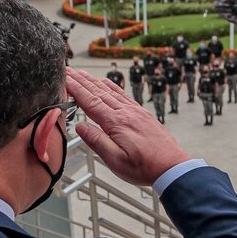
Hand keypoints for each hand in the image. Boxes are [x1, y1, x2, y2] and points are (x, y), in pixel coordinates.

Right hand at [66, 68, 190, 185]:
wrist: (172, 166)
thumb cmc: (144, 167)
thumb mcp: (115, 160)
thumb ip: (97, 141)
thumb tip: (80, 126)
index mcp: (116, 123)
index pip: (90, 102)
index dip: (76, 89)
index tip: (64, 78)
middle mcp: (125, 113)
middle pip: (98, 93)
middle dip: (81, 81)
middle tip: (68, 70)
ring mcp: (135, 112)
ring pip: (111, 92)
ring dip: (94, 81)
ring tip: (82, 73)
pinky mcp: (142, 114)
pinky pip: (123, 95)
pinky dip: (112, 86)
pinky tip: (107, 83)